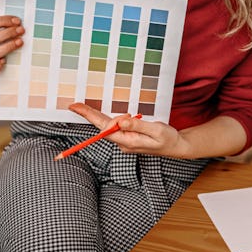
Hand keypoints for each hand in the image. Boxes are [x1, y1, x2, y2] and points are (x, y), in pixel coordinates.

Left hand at [68, 103, 189, 157]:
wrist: (176, 147)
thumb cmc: (167, 139)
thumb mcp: (155, 130)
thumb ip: (137, 126)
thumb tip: (121, 121)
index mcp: (128, 141)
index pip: (104, 128)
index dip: (90, 117)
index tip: (78, 109)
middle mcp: (123, 143)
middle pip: (102, 127)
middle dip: (90, 115)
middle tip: (75, 105)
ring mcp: (125, 141)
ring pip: (110, 126)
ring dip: (106, 117)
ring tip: (104, 111)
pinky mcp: (128, 137)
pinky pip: (116, 127)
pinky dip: (114, 119)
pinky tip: (115, 116)